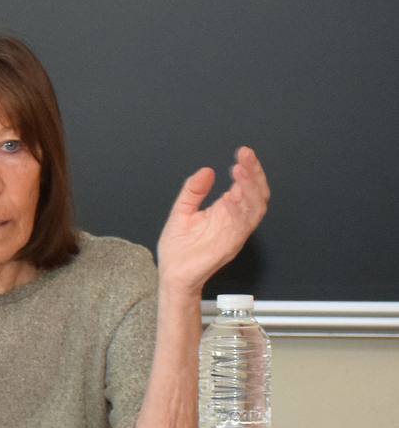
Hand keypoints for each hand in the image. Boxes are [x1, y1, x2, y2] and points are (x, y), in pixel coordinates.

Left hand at [156, 147, 269, 296]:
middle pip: (256, 193)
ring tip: (240, 170)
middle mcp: (234, 219)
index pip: (245, 185)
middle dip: (254, 173)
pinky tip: (231, 197)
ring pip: (255, 207)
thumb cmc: (179, 248)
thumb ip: (193, 191)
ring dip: (250, 188)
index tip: (243, 152)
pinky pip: (242, 226)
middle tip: (245, 156)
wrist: (172, 275)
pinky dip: (239, 210)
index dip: (248, 168)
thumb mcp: (182, 212)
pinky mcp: (230, 244)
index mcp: (225, 210)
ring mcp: (234, 231)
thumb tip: (206, 170)